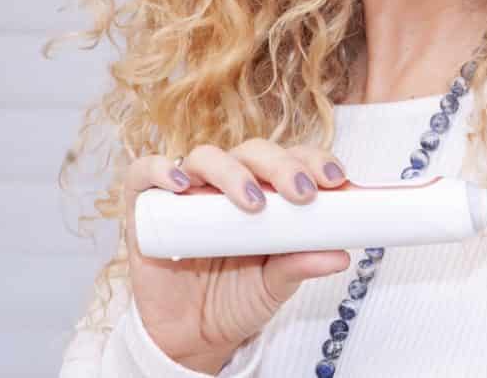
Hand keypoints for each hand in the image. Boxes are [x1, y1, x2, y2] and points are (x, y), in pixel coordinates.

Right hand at [124, 139, 351, 373]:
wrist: (190, 335)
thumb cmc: (237, 298)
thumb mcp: (275, 284)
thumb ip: (301, 264)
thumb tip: (341, 255)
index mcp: (266, 190)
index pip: (291, 158)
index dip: (314, 161)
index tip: (337, 180)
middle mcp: (228, 180)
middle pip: (254, 151)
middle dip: (282, 165)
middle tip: (302, 192)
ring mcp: (187, 189)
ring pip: (207, 156)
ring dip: (233, 172)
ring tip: (253, 202)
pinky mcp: (146, 204)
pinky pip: (145, 172)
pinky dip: (160, 170)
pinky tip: (180, 184)